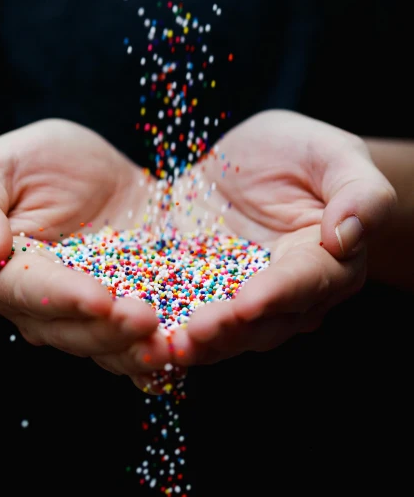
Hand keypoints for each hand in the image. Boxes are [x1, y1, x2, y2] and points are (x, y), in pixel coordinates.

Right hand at [0, 119, 169, 373]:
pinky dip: (163, 355)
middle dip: (111, 330)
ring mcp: (90, 316)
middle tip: (147, 319)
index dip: (66, 298)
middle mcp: (45, 308)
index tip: (100, 299)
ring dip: (140, 352)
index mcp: (7, 275)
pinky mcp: (128, 313)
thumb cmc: (30, 165)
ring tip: (173, 346)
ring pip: (110, 347)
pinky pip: (142, 343)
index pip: (32, 292)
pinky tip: (188, 354)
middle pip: (74, 331)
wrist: (84, 174)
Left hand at [161, 110, 396, 367]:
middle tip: (194, 331)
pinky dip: (164, 332)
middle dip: (228, 329)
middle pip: (261, 323)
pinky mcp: (199, 297)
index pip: (305, 282)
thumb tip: (349, 236)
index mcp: (325, 262)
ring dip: (194, 343)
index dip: (277, 294)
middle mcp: (286, 296)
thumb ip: (359, 192)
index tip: (249, 301)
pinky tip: (137, 336)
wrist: (248, 162)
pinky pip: (183, 320)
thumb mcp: (332, 154)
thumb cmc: (299, 153)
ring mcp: (240, 301)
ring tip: (163, 344)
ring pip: (223, 334)